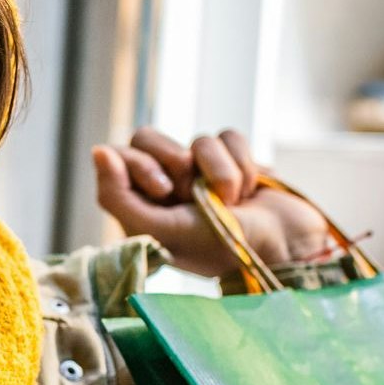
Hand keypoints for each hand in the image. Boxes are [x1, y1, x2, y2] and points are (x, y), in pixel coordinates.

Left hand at [92, 128, 332, 278]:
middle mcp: (167, 187)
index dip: (140, 165)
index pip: (118, 157)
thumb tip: (98, 150)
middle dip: (177, 162)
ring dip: (219, 172)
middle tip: (193, 193)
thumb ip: (118, 198)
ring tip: (231, 202)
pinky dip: (243, 163)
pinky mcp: (233, 160)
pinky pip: (228, 136)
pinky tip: (251, 191)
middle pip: (148, 137)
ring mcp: (200, 172)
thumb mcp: (163, 231)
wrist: (286, 246)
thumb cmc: (221, 248)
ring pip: (196, 139)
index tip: (165, 190)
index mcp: (142, 208)